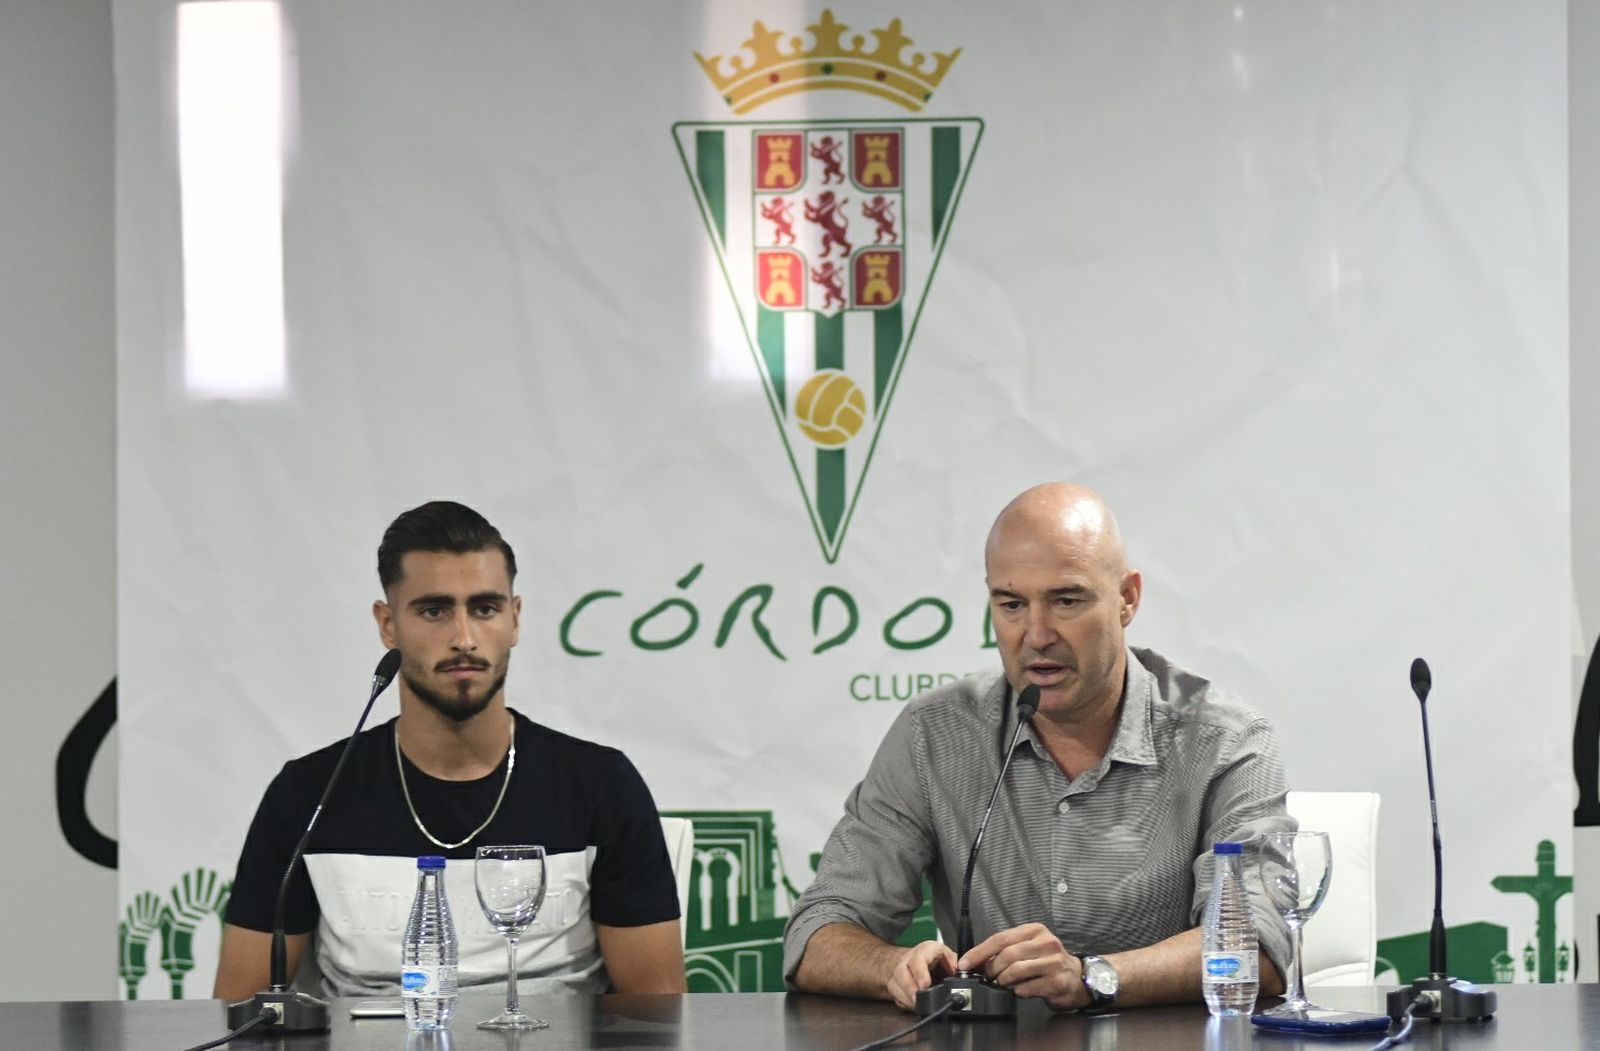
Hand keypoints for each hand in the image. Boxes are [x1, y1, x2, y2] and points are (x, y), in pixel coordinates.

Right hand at [886, 940, 957, 1010]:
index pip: (919, 958)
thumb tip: (962, 978)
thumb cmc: (935, 959)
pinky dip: (903, 1001)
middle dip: (910, 988)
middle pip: (902, 971)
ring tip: (916, 1005)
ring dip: (905, 997)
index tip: (925, 985)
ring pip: (894, 983)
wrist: (917, 960)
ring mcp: (899, 970)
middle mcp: (909, 959)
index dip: (921, 973)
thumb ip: (956, 966)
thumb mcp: (950, 958)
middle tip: (918, 1000)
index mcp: (925, 950)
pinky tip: (911, 1005)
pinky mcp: (894, 982)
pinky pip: (894, 993)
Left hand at [960, 923, 1085, 1010]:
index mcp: (1035, 931)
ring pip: (1015, 971)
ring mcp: (1053, 962)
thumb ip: (1006, 951)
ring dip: (1003, 981)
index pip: (1000, 938)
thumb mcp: (1029, 948)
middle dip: (991, 969)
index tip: (965, 963)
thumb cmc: (1048, 962)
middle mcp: (1046, 943)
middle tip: (988, 977)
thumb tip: (976, 962)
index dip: (979, 952)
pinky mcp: (1056, 982)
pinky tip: (1018, 991)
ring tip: (1002, 984)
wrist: (1077, 979)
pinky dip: (1016, 992)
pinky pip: (1026, 988)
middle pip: (1007, 955)